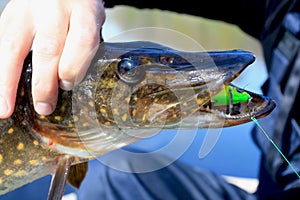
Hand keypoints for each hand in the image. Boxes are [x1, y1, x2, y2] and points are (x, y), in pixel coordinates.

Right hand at [0, 0, 104, 117]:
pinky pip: (1, 42)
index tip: (68, 85)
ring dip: (8, 82)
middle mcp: (55, 8)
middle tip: (44, 107)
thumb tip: (67, 83)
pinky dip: (0, 68)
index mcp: (84, 10)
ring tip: (5, 108)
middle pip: (49, 48)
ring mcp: (28, 9)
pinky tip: (0, 88)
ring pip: (14, 46)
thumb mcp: (92, 21)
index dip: (75, 67)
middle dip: (44, 83)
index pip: (82, 40)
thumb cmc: (78, 8)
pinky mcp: (9, 14)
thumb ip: (84, 47)